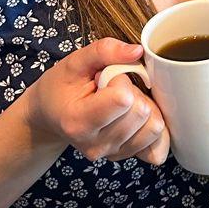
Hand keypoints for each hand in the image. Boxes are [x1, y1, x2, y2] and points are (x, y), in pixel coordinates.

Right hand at [20, 38, 170, 165]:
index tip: (104, 78)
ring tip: (121, 103)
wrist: (50, 116)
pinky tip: (136, 118)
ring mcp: (112, 154)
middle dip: (134, 92)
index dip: (120, 79)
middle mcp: (96, 145)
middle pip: (142, 112)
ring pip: (155, 127)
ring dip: (144, 107)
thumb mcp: (74, 62)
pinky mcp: (126, 156)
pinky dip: (152, 127)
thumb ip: (104, 51)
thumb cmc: (60, 87)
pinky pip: (158, 147)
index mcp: (79, 122)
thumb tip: (137, 51)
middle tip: (112, 90)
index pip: (123, 99)